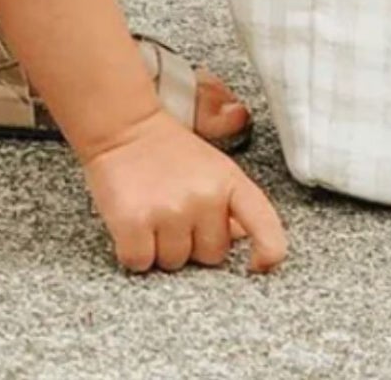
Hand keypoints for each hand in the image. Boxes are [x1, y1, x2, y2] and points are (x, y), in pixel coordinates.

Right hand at [78, 107, 288, 275]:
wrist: (122, 125)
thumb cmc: (167, 150)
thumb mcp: (211, 167)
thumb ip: (230, 203)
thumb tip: (243, 236)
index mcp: (229, 179)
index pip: (265, 225)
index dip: (268, 252)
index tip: (258, 264)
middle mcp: (203, 197)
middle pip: (212, 255)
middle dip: (193, 242)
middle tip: (174, 209)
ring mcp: (169, 211)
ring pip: (175, 263)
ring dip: (161, 247)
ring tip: (152, 211)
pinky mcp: (134, 224)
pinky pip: (140, 262)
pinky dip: (133, 251)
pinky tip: (133, 223)